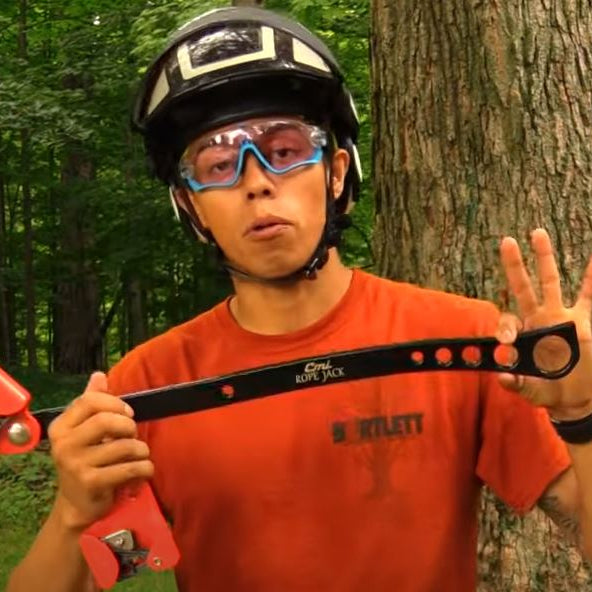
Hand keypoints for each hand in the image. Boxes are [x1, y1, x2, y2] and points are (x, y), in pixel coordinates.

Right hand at [48, 372, 153, 529]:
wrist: (76, 505)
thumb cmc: (85, 461)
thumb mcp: (84, 431)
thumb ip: (92, 402)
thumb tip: (99, 374)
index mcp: (61, 427)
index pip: (89, 400)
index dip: (114, 403)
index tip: (128, 413)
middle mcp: (64, 444)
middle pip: (105, 420)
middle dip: (128, 426)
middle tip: (133, 435)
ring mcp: (76, 465)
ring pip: (123, 446)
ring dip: (141, 449)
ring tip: (140, 455)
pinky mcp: (91, 483)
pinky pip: (130, 468)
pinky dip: (145, 468)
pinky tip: (144, 470)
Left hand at [496, 228, 591, 418]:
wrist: (576, 398)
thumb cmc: (549, 392)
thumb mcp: (530, 391)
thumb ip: (516, 385)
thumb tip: (502, 377)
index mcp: (524, 334)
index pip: (509, 320)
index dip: (505, 327)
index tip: (506, 342)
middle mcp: (540, 319)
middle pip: (525, 286)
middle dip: (515, 265)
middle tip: (506, 241)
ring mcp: (562, 317)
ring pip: (552, 282)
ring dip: (545, 258)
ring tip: (538, 233)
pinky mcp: (584, 322)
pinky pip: (589, 296)